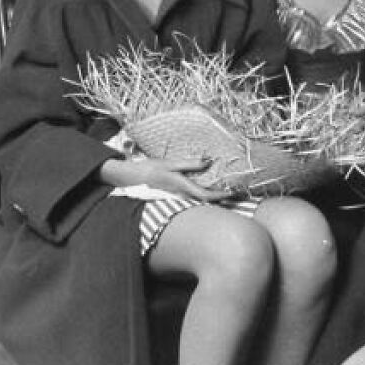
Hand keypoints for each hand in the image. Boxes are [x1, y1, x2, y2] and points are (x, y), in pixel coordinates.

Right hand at [101, 154, 231, 201]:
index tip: (232, 192)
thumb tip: (208, 161)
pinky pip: (191, 200)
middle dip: (220, 199)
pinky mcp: (173, 198)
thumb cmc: (149, 169)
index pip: (206, 196)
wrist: (130, 180)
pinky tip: (205, 192)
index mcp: (182, 186)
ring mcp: (177, 199)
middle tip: (234, 193)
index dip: (221, 195)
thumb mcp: (170, 163)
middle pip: (205, 202)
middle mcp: (181, 196)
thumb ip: (189, 164)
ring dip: (212, 199)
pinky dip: (201, 197)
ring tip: (224, 192)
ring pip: (198, 202)